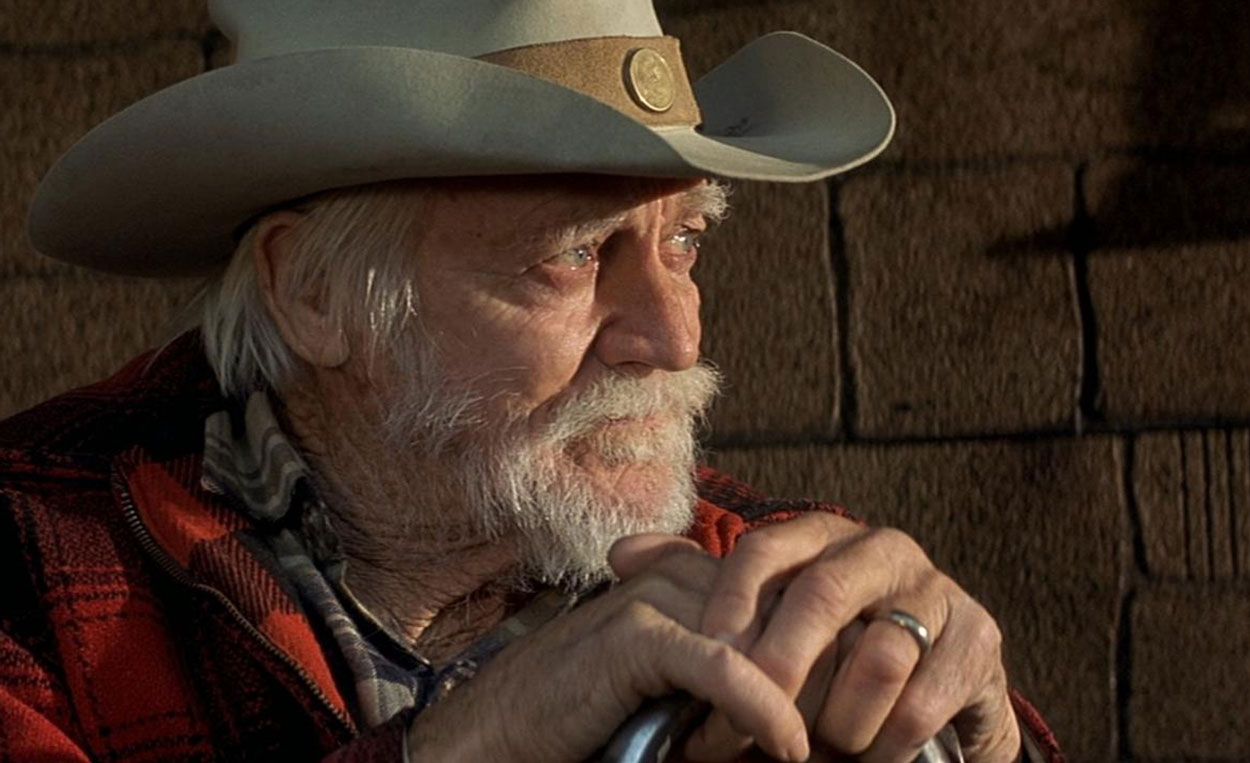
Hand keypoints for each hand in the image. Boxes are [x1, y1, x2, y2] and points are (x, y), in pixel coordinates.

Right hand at [405, 537, 807, 762]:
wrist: (502, 728)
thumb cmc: (587, 710)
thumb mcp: (671, 678)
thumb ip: (723, 664)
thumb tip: (808, 700)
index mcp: (688, 573)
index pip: (788, 600)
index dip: (825, 658)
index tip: (844, 713)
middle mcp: (676, 571)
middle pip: (785, 617)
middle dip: (816, 681)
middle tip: (833, 739)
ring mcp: (653, 596)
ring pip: (762, 642)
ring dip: (791, 702)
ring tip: (794, 751)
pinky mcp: (635, 634)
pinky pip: (723, 667)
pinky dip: (761, 708)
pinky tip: (787, 744)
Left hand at [686, 512, 1020, 762]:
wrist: (929, 699)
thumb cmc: (827, 658)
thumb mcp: (762, 619)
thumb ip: (694, 582)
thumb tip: (619, 554)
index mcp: (824, 535)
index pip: (763, 551)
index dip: (730, 604)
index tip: (704, 656)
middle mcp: (883, 548)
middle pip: (821, 596)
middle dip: (781, 666)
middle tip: (756, 717)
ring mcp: (936, 590)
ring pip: (877, 654)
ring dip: (840, 716)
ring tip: (819, 745)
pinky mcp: (980, 638)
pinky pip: (924, 697)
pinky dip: (888, 741)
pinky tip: (871, 756)